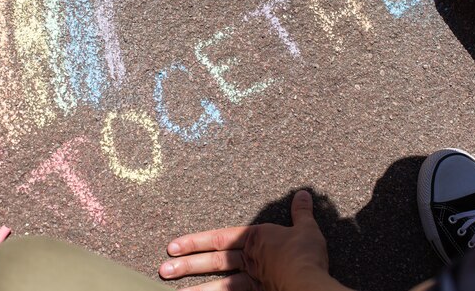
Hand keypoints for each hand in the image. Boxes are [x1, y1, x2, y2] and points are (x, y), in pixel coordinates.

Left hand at [159, 190, 345, 290]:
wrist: (310, 283)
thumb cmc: (306, 254)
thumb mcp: (306, 228)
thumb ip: (301, 212)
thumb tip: (303, 194)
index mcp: (256, 238)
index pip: (218, 238)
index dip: (194, 242)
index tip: (173, 246)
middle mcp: (249, 259)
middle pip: (213, 262)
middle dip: (187, 265)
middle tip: (163, 269)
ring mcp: (252, 280)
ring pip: (219, 285)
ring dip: (195, 289)